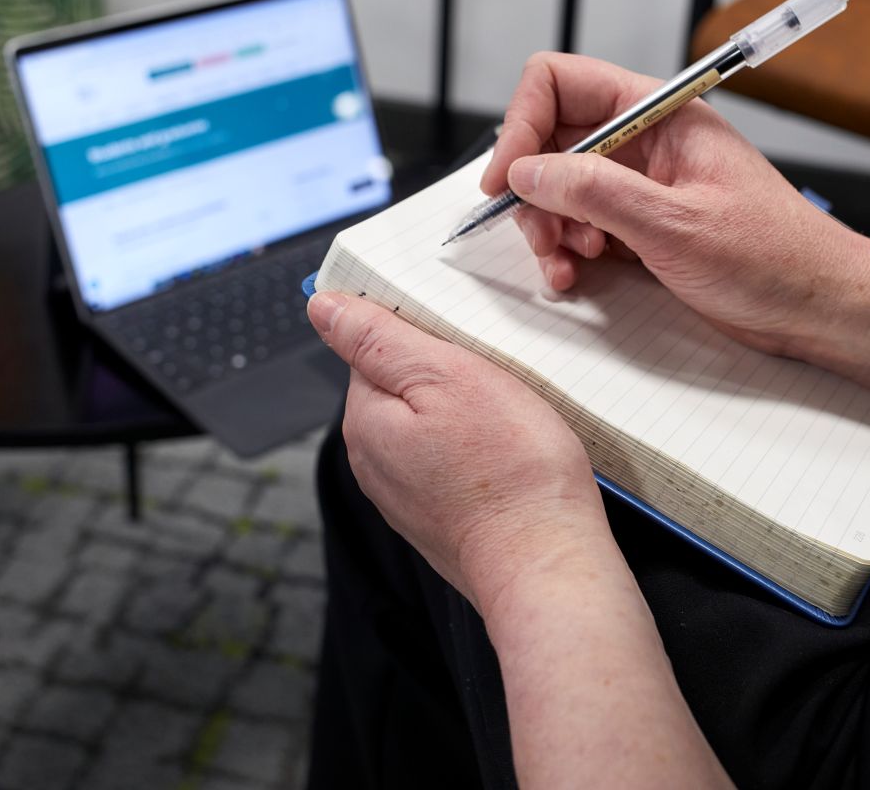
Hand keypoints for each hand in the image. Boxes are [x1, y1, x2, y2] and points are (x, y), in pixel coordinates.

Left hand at [307, 290, 612, 609]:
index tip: (462, 337)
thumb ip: (379, 340)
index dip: (419, 333)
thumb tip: (322, 307)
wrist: (546, 562)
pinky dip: (479, 452)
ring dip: (466, 413)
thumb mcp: (446, 376)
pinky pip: (453, 465)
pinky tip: (510, 454)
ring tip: (509, 415)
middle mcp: (375, 464)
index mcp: (366, 421)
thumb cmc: (509, 469)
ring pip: (431, 429)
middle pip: (403, 389)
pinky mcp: (444, 521)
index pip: (373, 349)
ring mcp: (409, 498)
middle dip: (444, 374)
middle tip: (495, 373)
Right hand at [483, 52, 869, 356]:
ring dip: (547, 228)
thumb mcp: (675, 224)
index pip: (561, 83)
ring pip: (558, 188)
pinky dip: (566, 251)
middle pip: (550, 140)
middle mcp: (644, 141)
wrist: (818, 307)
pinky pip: (581, 225)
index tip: (507, 180)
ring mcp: (641, 184)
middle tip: (542, 237)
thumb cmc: (773, 257)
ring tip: (566, 266)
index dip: (522, 125)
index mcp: (659, 113)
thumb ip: (595, 192)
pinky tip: (574, 277)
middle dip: (533, 190)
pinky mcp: (641, 226)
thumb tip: (527, 171)